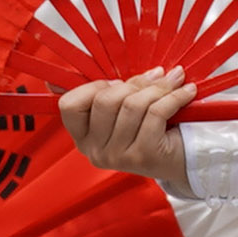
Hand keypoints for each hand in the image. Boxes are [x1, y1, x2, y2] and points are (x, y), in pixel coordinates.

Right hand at [59, 70, 196, 187]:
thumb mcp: (121, 110)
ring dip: (159, 88)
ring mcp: (119, 157)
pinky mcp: (144, 156)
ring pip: (133, 105)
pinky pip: (155, 113)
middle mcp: (96, 151)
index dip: (94, 86)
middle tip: (156, 77)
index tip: (116, 82)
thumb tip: (50, 79)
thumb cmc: (151, 127)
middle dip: (134, 83)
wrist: (184, 160)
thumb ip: (98, 92)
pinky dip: (174, 97)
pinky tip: (187, 92)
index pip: (70, 106)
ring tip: (174, 82)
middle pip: (105, 100)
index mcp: (84, 138)